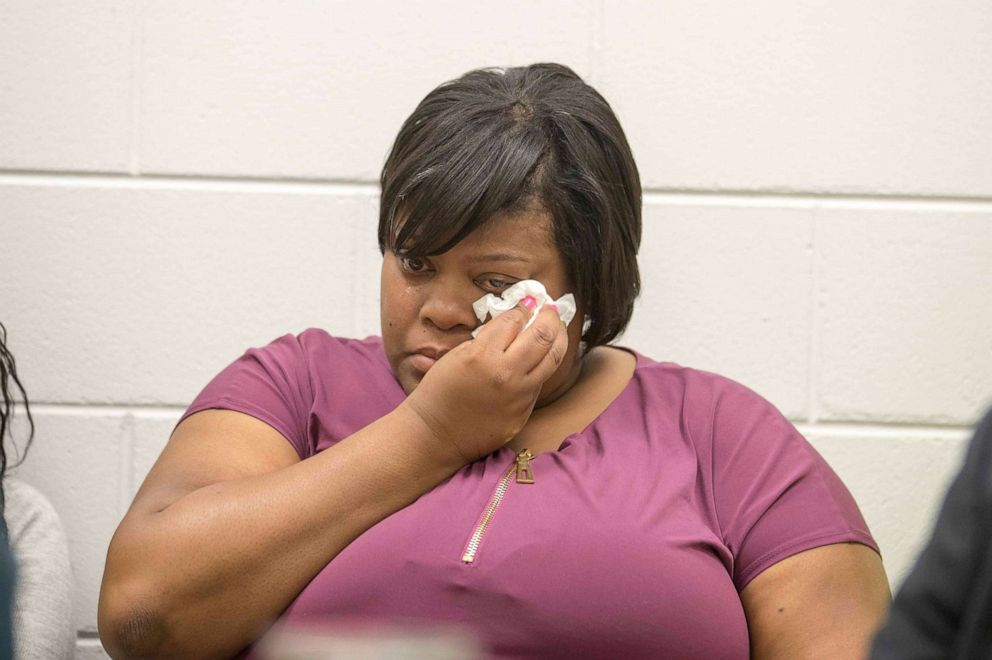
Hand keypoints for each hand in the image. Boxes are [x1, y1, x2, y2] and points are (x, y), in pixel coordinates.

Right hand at [402, 302, 567, 462]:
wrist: (434, 434)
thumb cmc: (438, 392)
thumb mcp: (457, 355)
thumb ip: (487, 338)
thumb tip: (513, 321)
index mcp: (483, 355)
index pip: (515, 321)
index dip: (524, 307)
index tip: (528, 302)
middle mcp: (506, 374)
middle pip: (543, 335)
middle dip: (549, 316)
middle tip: (549, 309)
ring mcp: (518, 396)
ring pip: (553, 359)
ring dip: (558, 338)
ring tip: (557, 328)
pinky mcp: (523, 413)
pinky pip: (539, 383)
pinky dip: (542, 366)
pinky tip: (540, 358)